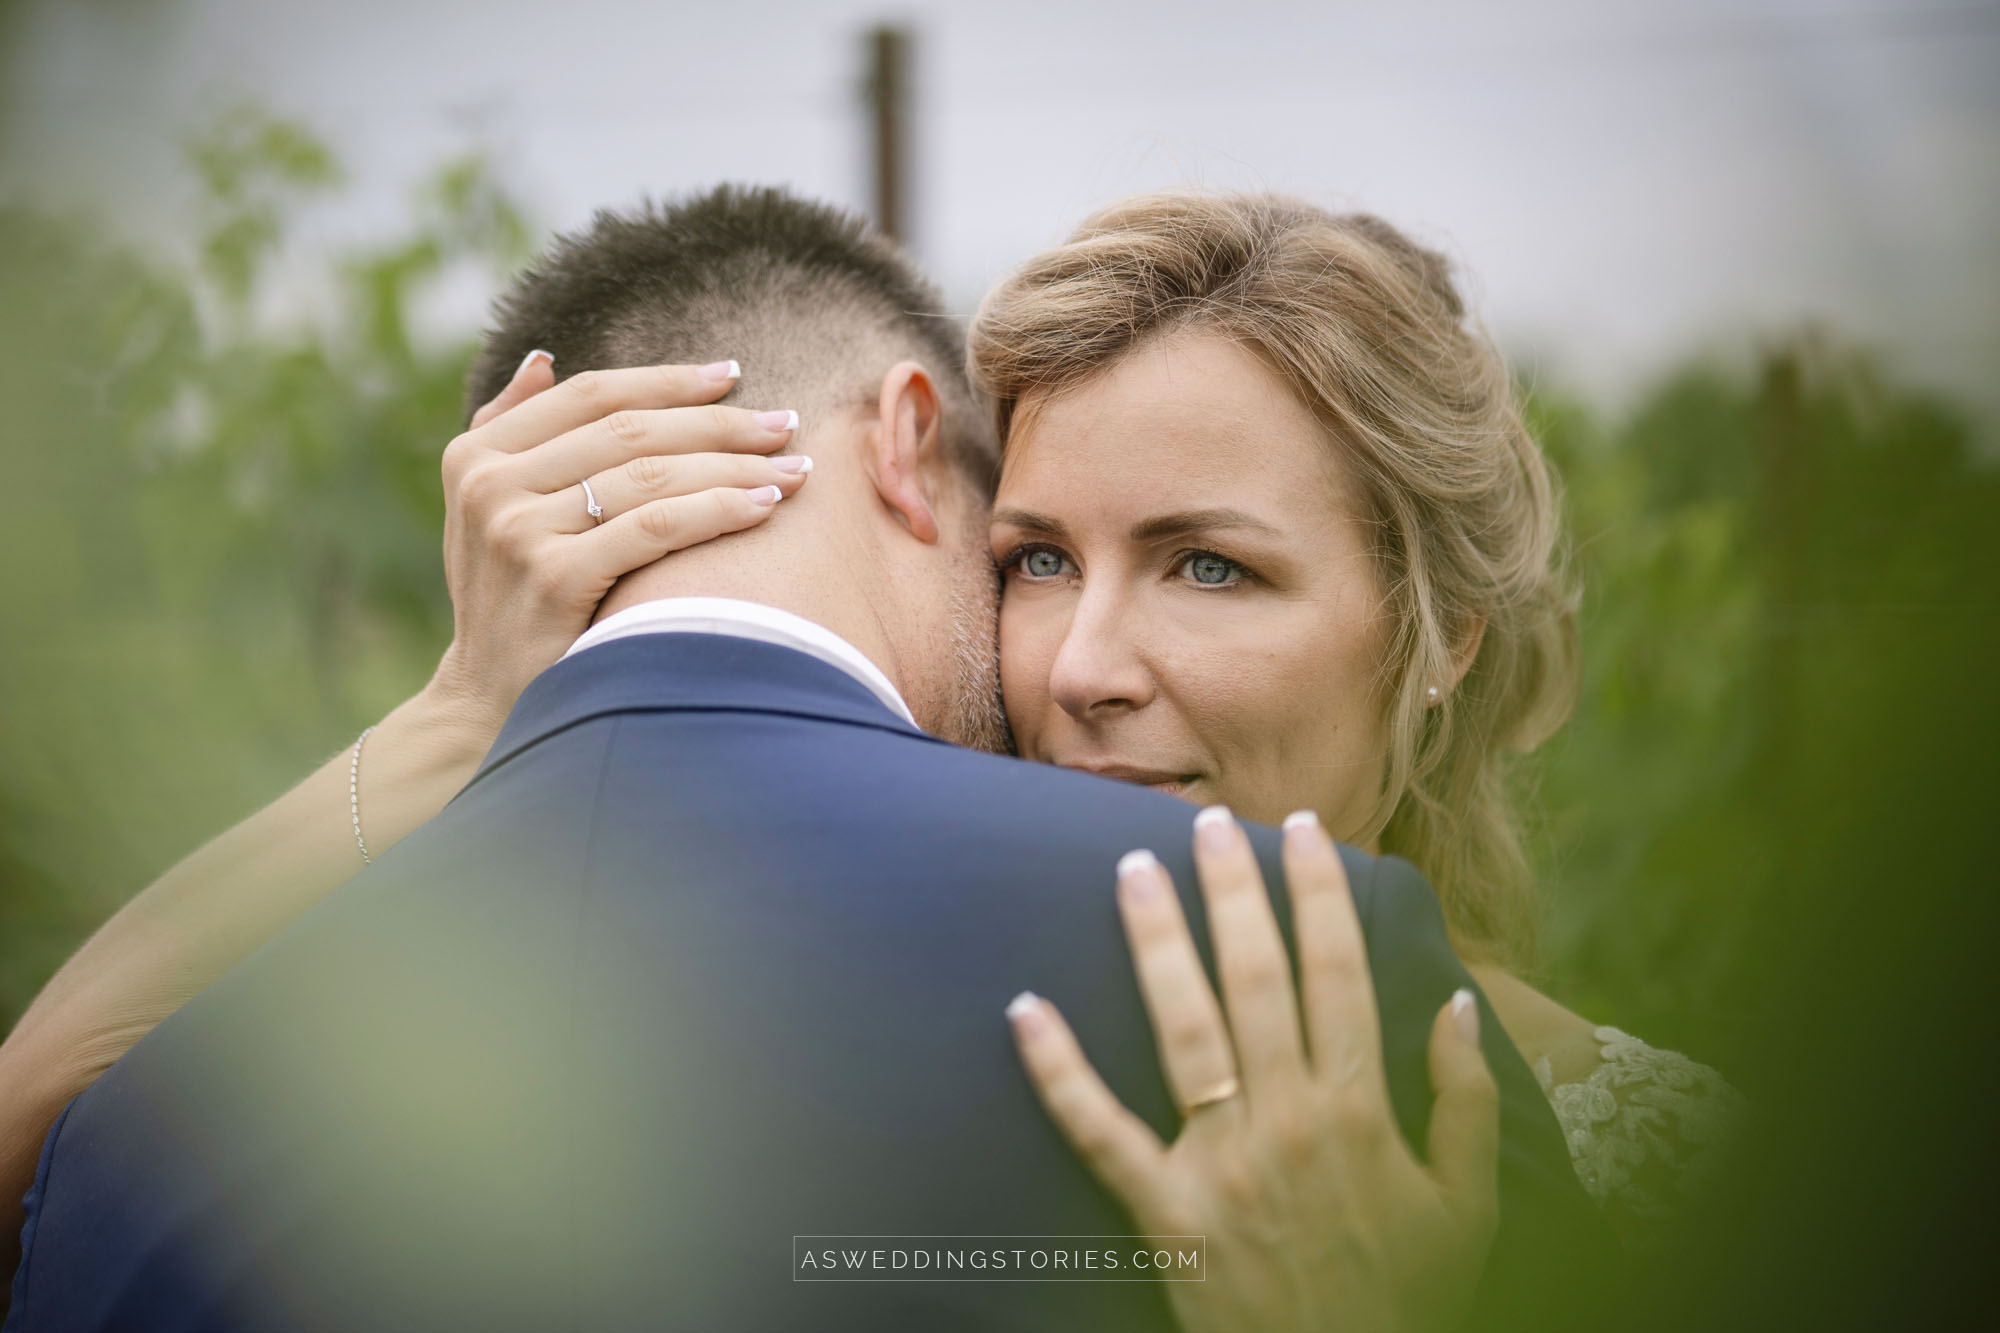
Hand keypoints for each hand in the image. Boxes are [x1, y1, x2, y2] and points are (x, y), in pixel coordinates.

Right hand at [423, 352, 810, 738]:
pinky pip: (657, 527)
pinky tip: (765, 505)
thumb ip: (507, 431)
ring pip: (653, 475)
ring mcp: (519, 530)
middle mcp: (492, 483)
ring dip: (735, 466)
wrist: (488, 700)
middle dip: (720, 424)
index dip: (669, 381)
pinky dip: (719, 508)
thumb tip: (543, 359)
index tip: (734, 375)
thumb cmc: (510, 600)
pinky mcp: (556, 576)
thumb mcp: (488, 510)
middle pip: (632, 431)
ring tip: (793, 469)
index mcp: (478, 454)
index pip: (592, 396)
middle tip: (785, 423)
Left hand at [1007, 807, 1499, 1332]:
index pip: (1338, 973)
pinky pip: (1102, 1134)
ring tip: (1133, 870)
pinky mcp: (1166, 1215)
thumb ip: (1468, 1105)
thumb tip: (1453, 1006)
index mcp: (1362, 1112)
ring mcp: (1222, 1166)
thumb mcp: (1467, 1208)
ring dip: (1158, 943)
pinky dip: (1059, 1073)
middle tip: (1209, 823)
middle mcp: (1290, 1122)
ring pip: (1185, 1029)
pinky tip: (1025, 1010)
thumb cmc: (1407, 1301)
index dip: (1319, 895)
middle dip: (1233, 892)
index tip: (1302, 831)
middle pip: (1258, 979)